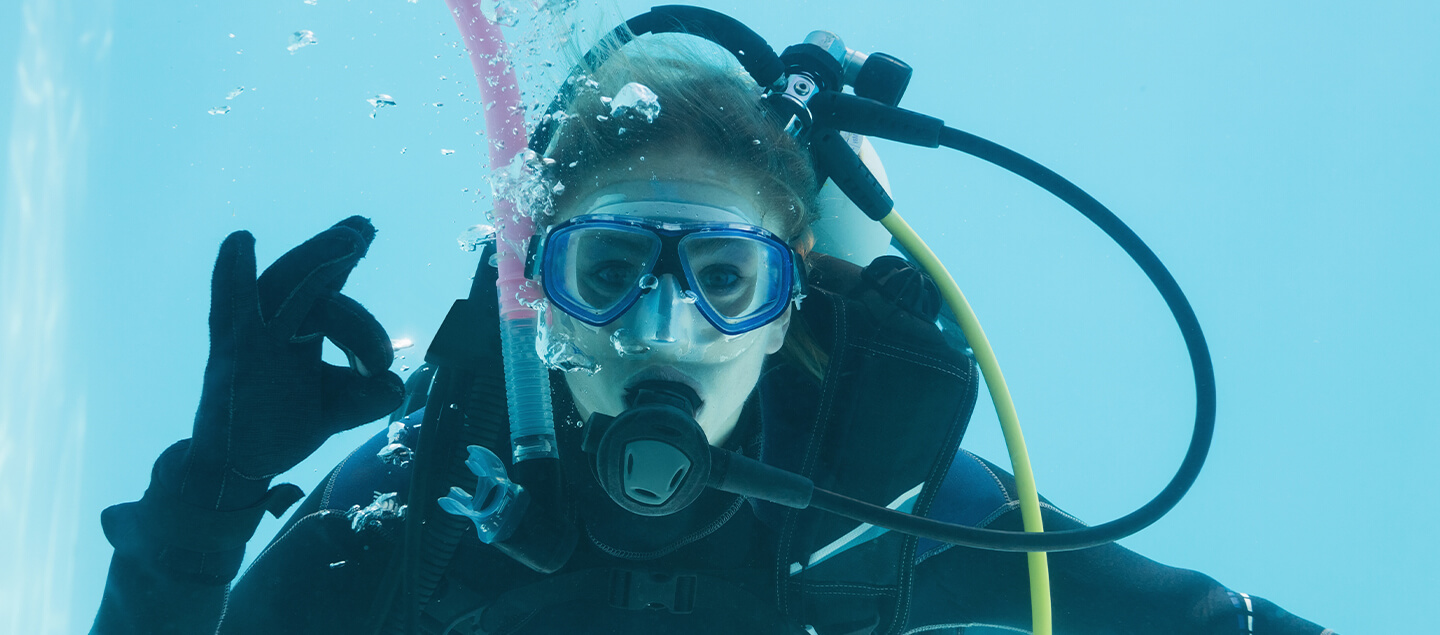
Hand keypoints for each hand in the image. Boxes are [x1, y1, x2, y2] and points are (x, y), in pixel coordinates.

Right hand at [179, 216, 404, 510]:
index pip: (324, 287)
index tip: (365, 230)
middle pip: (301, 279)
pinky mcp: (234, 360)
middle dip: (330, 252)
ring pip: (282, 291)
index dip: (341, 257)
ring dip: (312, 264)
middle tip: (362, 231)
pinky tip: (240, 243)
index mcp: (298, 330)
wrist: (234, 467)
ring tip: (347, 244)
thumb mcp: (340, 408)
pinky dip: (232, 276)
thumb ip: (370, 394)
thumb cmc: (283, 426)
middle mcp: (273, 326)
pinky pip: (232, 313)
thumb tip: (395, 384)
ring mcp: (250, 339)